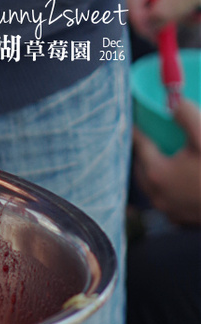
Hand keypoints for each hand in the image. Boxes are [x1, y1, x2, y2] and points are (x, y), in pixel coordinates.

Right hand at [128, 0, 200, 40]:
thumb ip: (168, 8)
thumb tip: (148, 25)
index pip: (134, 1)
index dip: (143, 23)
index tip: (158, 40)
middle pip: (149, 6)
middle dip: (171, 17)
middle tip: (191, 18)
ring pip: (165, 8)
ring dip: (184, 15)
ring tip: (199, 10)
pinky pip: (175, 4)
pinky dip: (188, 10)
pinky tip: (198, 6)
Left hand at [132, 98, 200, 225]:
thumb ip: (186, 114)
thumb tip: (173, 103)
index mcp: (157, 173)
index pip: (139, 143)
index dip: (138, 128)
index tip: (136, 117)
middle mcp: (158, 195)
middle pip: (141, 167)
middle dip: (144, 150)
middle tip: (151, 136)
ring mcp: (170, 211)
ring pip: (152, 185)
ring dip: (154, 169)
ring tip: (164, 154)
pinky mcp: (183, 220)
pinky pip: (166, 198)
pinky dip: (168, 186)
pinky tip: (180, 176)